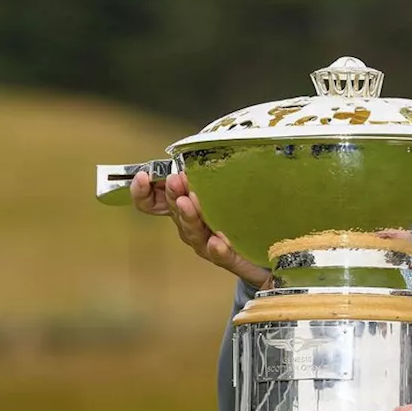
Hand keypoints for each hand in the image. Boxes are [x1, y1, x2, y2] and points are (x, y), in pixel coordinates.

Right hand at [130, 170, 269, 287]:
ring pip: (193, 233)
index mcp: (187, 208)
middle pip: (175, 212)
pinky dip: (216, 249)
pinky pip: (219, 255)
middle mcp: (193, 226)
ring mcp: (208, 244)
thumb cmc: (242, 215)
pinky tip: (217, 241)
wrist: (269, 248)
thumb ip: (208, 174)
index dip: (143, 192)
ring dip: (189, 217)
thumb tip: (197, 153)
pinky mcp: (229, 258)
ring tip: (188, 203)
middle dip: (173, 195)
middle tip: (175, 181)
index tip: (142, 177)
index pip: (154, 202)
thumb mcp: (224, 188)